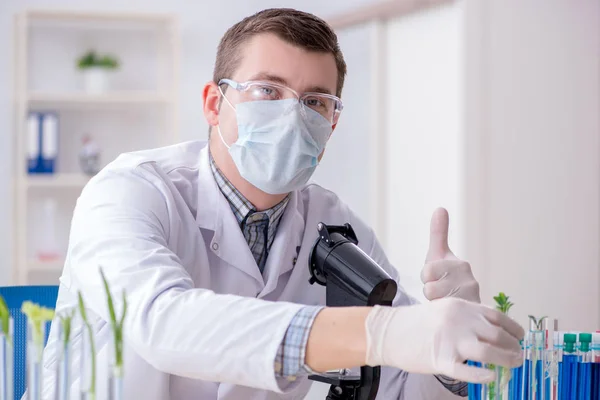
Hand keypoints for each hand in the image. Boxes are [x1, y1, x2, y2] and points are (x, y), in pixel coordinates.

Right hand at [364, 298, 524, 382]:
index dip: (514, 329)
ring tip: (512, 366)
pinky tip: (490, 377)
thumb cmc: (416, 322)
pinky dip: (483, 376)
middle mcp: (460, 321)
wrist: (388, 331)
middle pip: (498, 336)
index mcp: (461, 306)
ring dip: (506, 361)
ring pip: (489, 353)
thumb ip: (467, 317)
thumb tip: (493, 331)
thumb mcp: (444, 310)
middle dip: (514, 348)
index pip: (497, 317)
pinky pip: (469, 371)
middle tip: (519, 356)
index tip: (521, 337)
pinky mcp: (441, 360)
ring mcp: (451, 340)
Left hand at [421, 208, 479, 302]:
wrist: (464, 310)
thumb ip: (439, 233)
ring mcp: (470, 300)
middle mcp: (470, 281)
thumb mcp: (439, 256)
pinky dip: (440, 311)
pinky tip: (449, 310)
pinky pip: (441, 311)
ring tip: (446, 301)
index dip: (427, 277)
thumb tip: (440, 208)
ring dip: (435, 302)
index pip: (428, 270)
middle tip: (441, 291)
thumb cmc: (448, 280)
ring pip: (434, 299)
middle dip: (431, 289)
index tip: (438, 278)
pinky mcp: (467, 315)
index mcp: (461, 265)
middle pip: (430, 286)